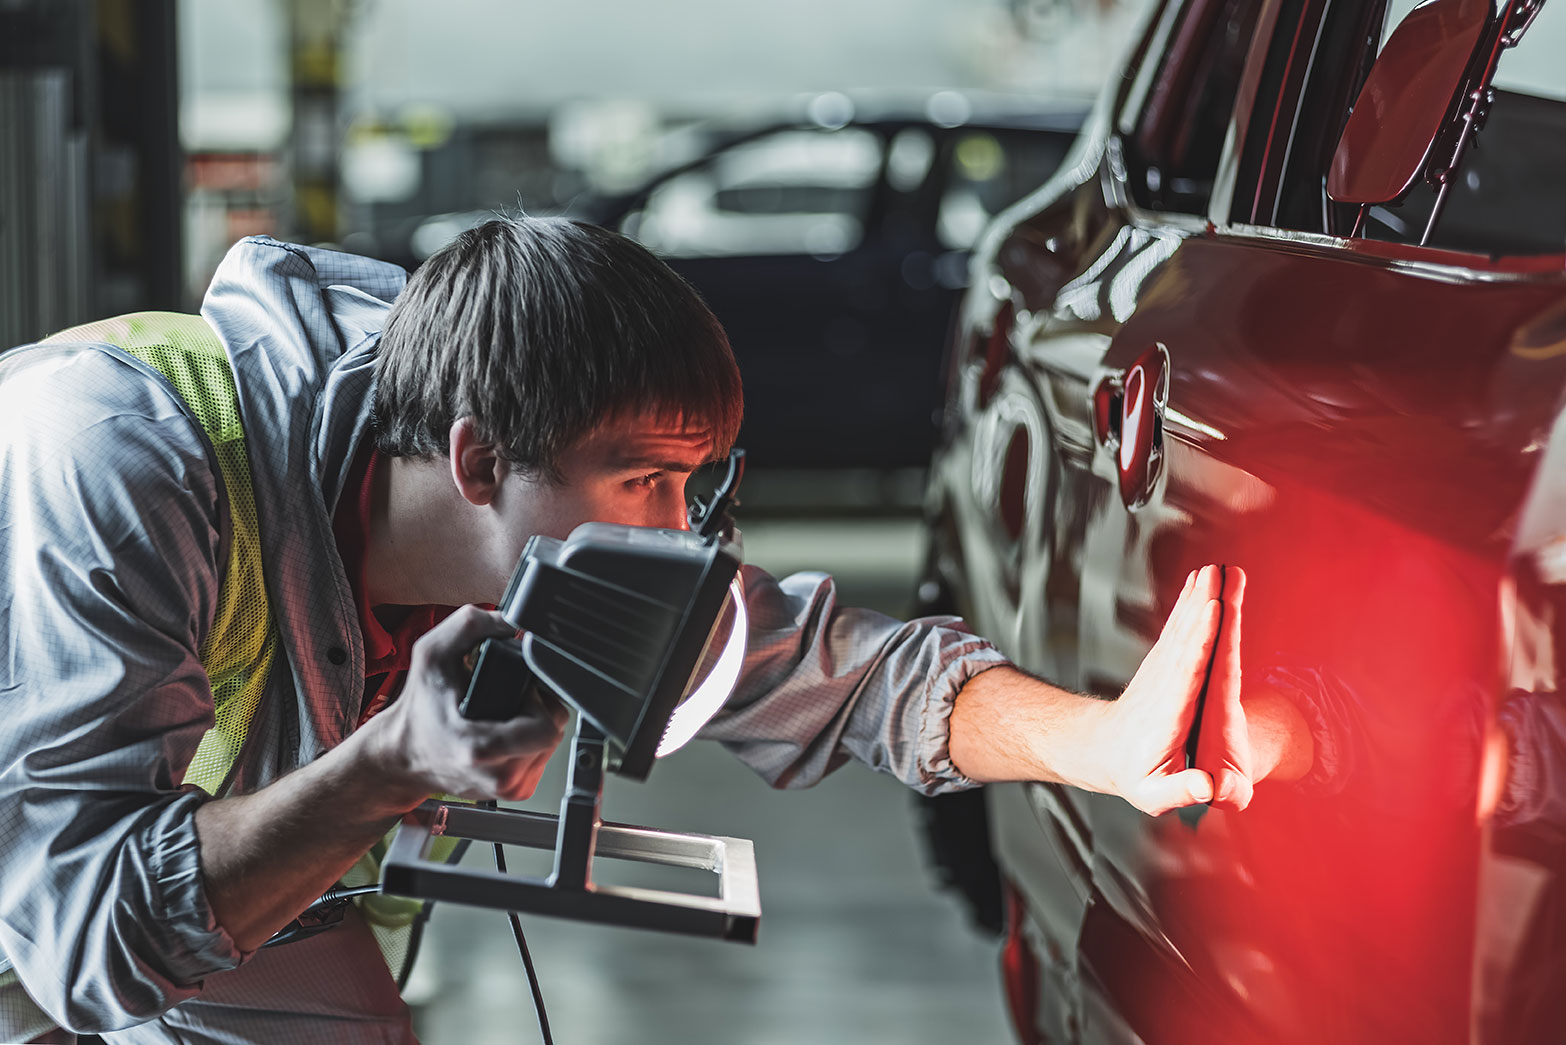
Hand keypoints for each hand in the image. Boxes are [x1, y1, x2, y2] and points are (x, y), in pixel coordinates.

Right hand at [358, 605, 568, 807]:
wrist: (402, 755)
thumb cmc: (418, 709)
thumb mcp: (432, 653)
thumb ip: (471, 625)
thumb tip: (510, 620)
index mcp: (480, 748)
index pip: (547, 727)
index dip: (540, 699)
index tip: (519, 689)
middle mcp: (499, 776)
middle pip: (555, 730)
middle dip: (540, 706)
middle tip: (512, 697)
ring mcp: (509, 788)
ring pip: (553, 744)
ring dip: (538, 722)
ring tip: (507, 712)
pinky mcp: (516, 792)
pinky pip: (544, 757)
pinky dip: (533, 740)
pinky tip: (510, 729)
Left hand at [1100, 564, 1245, 815]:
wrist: (1103, 751)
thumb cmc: (1134, 776)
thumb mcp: (1153, 795)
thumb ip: (1180, 791)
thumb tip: (1209, 788)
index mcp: (1169, 713)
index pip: (1187, 673)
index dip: (1199, 642)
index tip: (1211, 612)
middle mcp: (1166, 685)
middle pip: (1187, 641)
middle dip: (1202, 607)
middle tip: (1217, 575)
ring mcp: (1163, 672)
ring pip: (1183, 629)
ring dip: (1198, 598)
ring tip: (1213, 569)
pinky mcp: (1166, 665)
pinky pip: (1181, 630)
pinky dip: (1191, 605)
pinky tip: (1201, 582)